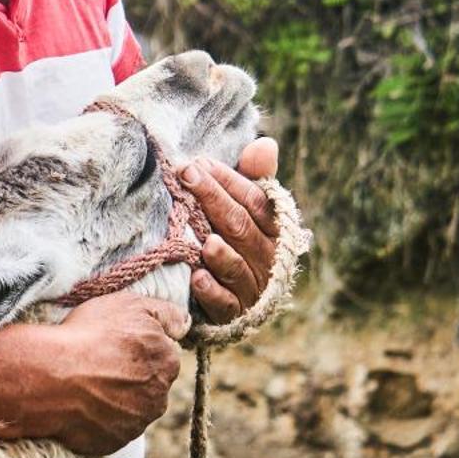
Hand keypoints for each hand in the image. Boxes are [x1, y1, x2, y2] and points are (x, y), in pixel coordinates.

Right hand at [36, 294, 187, 454]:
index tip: (118, 344)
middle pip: (151, 385)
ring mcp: (136, 424)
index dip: (141, 347)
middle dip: (133, 376)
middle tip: (103, 364)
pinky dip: (101, 420)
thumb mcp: (131, 305)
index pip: (164, 355)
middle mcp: (159, 397)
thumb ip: (167, 313)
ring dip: (118, 399)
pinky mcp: (113, 443)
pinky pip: (111, 430)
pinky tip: (82, 405)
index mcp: (168, 363)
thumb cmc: (89, 336)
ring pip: (133, 409)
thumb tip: (185, 325)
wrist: (51, 378)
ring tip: (89, 385)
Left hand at [182, 137, 281, 324]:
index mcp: (273, 228)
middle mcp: (266, 258)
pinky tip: (197, 278)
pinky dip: (211, 291)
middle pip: (240, 227)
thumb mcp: (245, 206)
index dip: (228, 180)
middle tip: (185, 177)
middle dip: (212, 199)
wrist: (226, 296)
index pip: (253, 200)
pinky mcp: (231, 313)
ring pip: (236, 267)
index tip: (199, 163)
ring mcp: (250, 287)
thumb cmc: (233, 238)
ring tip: (205, 241)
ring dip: (220, 254)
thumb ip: (253, 177)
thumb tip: (265, 144)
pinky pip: (224, 303)